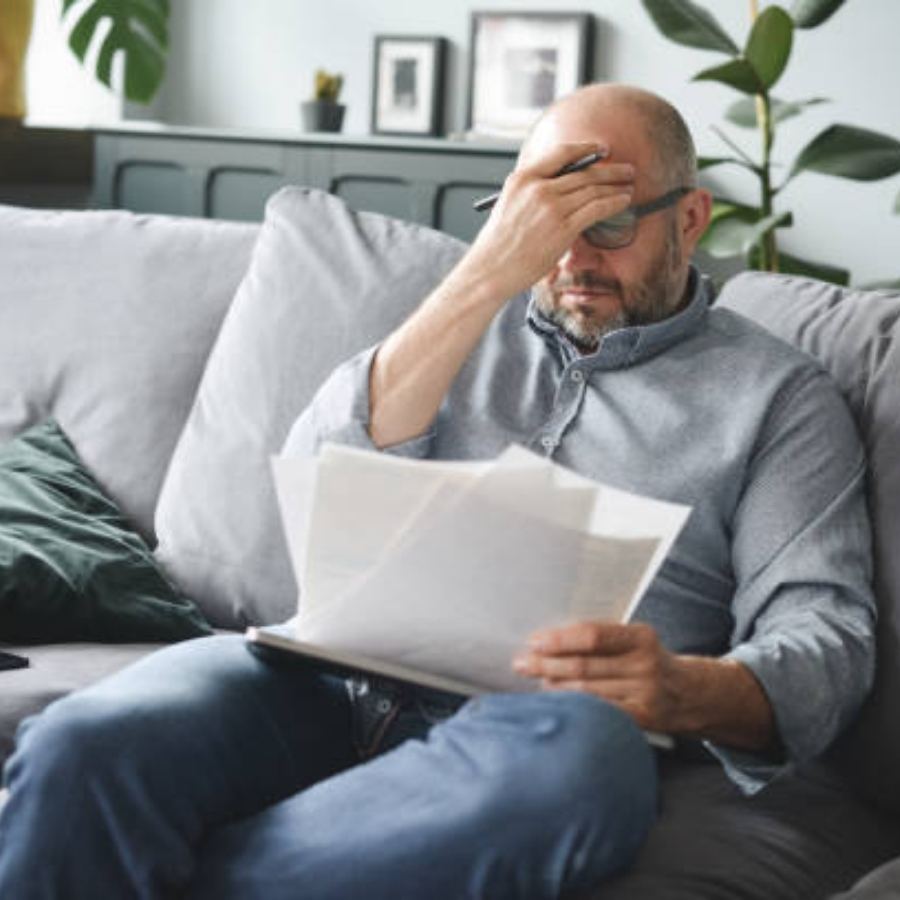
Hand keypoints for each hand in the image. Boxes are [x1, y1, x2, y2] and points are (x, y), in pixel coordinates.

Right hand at [457, 142, 634, 302]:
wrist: (491, 269)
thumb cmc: (498, 244)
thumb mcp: (509, 204)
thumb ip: (533, 190)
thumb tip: (564, 186)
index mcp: (522, 178)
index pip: (561, 154)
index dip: (586, 148)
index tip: (601, 149)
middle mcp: (538, 189)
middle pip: (583, 172)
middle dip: (610, 170)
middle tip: (625, 170)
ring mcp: (552, 208)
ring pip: (593, 190)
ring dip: (615, 186)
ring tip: (628, 186)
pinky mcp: (563, 228)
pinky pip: (597, 209)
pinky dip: (614, 202)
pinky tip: (623, 201)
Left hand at [512, 620, 777, 751]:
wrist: (692, 694)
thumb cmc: (649, 659)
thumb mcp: (634, 640)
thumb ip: (602, 638)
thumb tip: (551, 639)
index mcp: (642, 637)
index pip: (594, 635)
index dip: (561, 639)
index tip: (535, 640)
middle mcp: (645, 666)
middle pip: (585, 666)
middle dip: (547, 664)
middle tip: (521, 662)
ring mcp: (644, 696)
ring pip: (587, 692)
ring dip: (553, 686)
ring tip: (532, 679)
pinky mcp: (641, 721)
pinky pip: (598, 713)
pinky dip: (573, 706)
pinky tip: (555, 701)